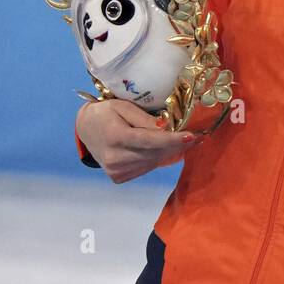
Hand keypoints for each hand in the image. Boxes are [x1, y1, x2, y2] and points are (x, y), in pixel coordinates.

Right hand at [76, 98, 205, 183]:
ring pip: (153, 162)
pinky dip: (157, 158)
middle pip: (155, 153)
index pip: (150, 140)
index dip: (173, 139)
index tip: (193, 136)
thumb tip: (166, 127)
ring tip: (185, 141)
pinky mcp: (119, 177)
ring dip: (170, 152)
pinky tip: (165, 149)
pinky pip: (146, 167)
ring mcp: (116, 171)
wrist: (86, 129)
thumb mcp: (123, 106)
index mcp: (115, 137)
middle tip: (198, 137)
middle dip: (178, 144)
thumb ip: (144, 119)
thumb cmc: (105, 113)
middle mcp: (115, 158)